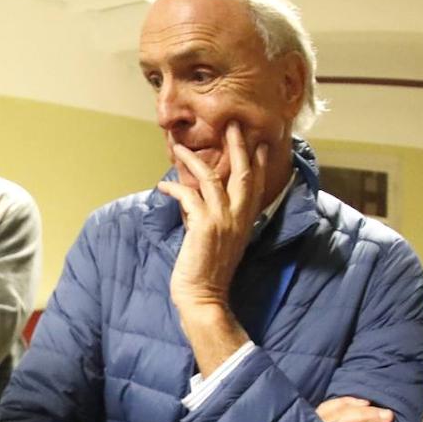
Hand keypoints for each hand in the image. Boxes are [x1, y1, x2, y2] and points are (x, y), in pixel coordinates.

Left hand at [157, 121, 266, 312]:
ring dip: (193, 160)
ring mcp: (222, 220)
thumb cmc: (207, 273)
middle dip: (238, 146)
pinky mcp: (204, 226)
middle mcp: (238, 218)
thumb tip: (196, 203)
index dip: (259, 163)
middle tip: (232, 124)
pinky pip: (188, 196)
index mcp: (245, 221)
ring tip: (178, 146)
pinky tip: (162, 185)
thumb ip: (213, 220)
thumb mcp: (218, 242)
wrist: (204, 297)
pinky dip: (173, 188)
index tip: (260, 143)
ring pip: (212, 179)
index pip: (257, 185)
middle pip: (243, 173)